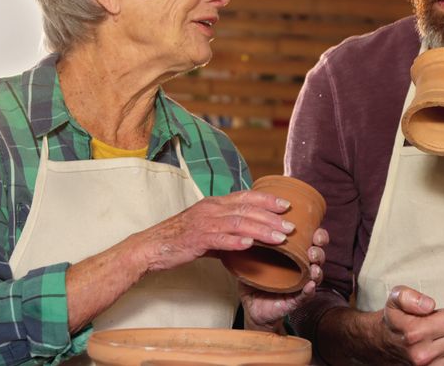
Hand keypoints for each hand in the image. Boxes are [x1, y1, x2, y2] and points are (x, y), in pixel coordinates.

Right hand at [130, 190, 295, 271]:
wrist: (152, 246)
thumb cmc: (181, 238)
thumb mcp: (207, 229)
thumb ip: (228, 231)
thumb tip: (250, 239)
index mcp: (215, 203)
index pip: (246, 196)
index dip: (267, 199)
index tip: (287, 204)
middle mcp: (211, 209)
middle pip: (247, 210)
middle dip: (271, 217)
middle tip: (291, 225)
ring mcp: (203, 223)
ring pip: (238, 223)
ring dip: (261, 230)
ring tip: (279, 238)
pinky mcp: (196, 239)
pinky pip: (219, 239)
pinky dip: (235, 242)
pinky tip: (249, 245)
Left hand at [241, 227, 328, 329]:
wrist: (251, 306)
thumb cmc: (256, 279)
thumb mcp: (253, 258)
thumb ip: (253, 244)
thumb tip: (246, 226)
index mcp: (294, 255)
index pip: (312, 241)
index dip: (319, 235)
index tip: (315, 231)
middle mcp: (301, 267)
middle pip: (318, 256)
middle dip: (319, 251)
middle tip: (312, 250)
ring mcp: (300, 284)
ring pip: (316, 275)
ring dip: (317, 269)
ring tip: (313, 267)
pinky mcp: (295, 300)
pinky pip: (306, 295)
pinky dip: (310, 290)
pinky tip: (310, 285)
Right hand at [376, 286, 443, 365]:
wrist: (381, 345)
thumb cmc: (393, 321)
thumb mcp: (395, 299)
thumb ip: (410, 296)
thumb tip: (429, 305)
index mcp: (414, 333)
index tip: (433, 318)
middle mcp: (422, 355)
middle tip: (436, 329)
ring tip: (439, 339)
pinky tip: (442, 350)